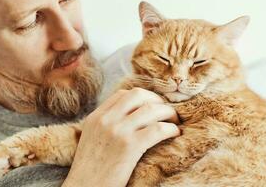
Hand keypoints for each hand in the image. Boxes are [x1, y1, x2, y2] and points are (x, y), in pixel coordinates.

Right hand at [62, 88, 179, 186]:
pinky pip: (158, 129)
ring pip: (151, 109)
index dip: (142, 97)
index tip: (152, 105)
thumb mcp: (91, 140)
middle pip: (138, 95)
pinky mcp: (130, 146)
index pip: (122, 94)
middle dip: (157, 100)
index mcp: (96, 117)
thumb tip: (130, 117)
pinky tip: (175, 133)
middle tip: (166, 111)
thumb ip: (106, 125)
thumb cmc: (90, 170)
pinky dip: (171, 129)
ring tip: (175, 122)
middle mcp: (106, 120)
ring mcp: (118, 131)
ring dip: (169, 113)